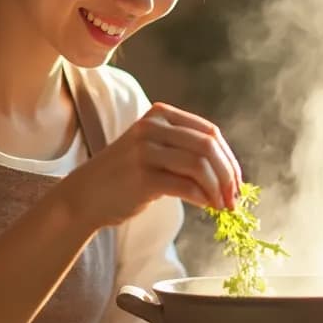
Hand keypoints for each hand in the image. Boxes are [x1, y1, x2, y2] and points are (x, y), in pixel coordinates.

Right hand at [51, 102, 241, 228]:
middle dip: (228, 175)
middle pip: (208, 147)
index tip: (237, 182)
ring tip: (222, 206)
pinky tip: (207, 208)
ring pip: (200, 165)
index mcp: (160, 114)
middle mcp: (152, 127)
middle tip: (234, 198)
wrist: (85, 196)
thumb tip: (230, 173)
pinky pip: (186, 185)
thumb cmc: (125, 177)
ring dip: (218, 189)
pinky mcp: (142, 175)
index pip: (210, 132)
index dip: (229, 159)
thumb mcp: (154, 150)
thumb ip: (185, 150)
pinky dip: (203, 198)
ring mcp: (145, 149)